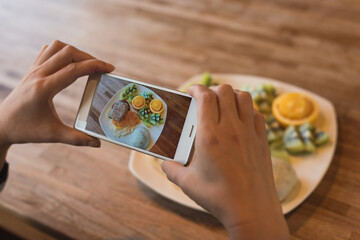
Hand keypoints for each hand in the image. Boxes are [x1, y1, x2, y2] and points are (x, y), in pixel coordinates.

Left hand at [0, 40, 113, 151]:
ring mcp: (34, 70)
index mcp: (43, 89)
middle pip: (68, 53)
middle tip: (102, 69)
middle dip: (89, 58)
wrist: (1, 125)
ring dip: (76, 52)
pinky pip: (48, 51)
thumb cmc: (26, 130)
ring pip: (58, 48)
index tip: (110, 69)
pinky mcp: (32, 70)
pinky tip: (70, 62)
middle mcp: (38, 75)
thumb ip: (77, 139)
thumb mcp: (52, 135)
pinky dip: (63, 51)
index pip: (74, 69)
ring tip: (88, 64)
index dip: (95, 66)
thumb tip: (97, 144)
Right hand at [161, 85, 289, 238]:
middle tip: (205, 98)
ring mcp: (249, 133)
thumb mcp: (187, 183)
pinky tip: (241, 119)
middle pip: (224, 91)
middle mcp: (231, 129)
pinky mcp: (262, 140)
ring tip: (224, 103)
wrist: (252, 210)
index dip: (196, 88)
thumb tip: (164, 164)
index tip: (191, 91)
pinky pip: (256, 114)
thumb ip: (171, 170)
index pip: (205, 96)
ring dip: (232, 95)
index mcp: (210, 136)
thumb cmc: (219, 197)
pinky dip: (247, 109)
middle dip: (212, 89)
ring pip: (244, 97)